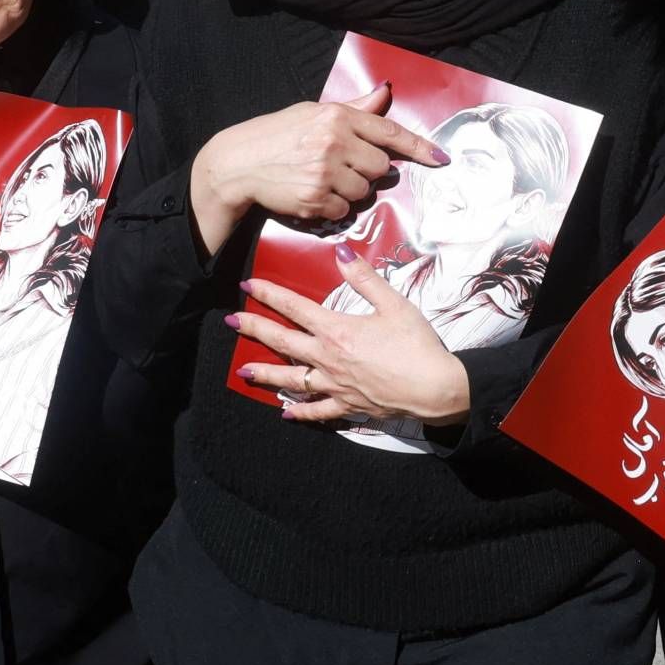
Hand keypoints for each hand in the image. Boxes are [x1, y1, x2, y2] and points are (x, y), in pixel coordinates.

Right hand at [189, 82, 447, 255]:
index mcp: (336, 116)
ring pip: (364, 191)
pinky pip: (343, 211)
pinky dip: (332, 208)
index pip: (389, 131)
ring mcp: (325, 172)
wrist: (236, 164)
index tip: (440, 158)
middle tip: (341, 166)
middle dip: (367, 171)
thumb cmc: (276, 135)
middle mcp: (334, 142)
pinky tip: (312, 194)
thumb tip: (385, 91)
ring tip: (321, 179)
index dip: (418, 147)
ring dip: (349, 190)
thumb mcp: (313, 112)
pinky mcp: (315, 199)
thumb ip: (354, 108)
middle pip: (381, 167)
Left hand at [234, 245, 469, 424]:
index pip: (296, 308)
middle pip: (283, 342)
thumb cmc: (416, 346)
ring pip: (291, 379)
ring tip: (243, 371)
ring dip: (265, 373)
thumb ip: (365, 278)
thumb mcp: (394, 304)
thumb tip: (341, 252)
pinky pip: (317, 410)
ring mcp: (335, 384)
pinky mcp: (347, 404)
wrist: (433, 388)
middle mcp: (328, 358)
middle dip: (255, 329)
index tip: (250, 286)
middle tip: (232, 322)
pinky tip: (285, 412)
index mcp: (337, 330)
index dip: (270, 295)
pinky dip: (300, 411)